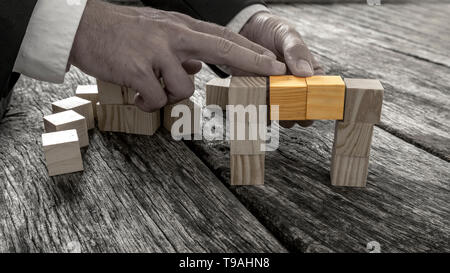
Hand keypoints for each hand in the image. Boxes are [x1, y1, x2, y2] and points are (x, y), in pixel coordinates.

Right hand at [69, 1, 285, 111]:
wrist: (83, 28)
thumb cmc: (122, 32)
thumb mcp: (157, 33)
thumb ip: (180, 50)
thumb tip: (196, 68)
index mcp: (180, 27)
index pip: (223, 38)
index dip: (250, 51)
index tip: (273, 61)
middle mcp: (173, 35)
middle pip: (222, 48)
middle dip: (251, 62)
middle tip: (274, 71)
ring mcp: (156, 51)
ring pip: (183, 88)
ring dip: (170, 96)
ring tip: (150, 88)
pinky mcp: (137, 69)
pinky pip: (156, 99)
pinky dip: (149, 103)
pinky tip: (137, 95)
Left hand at [240, 12, 323, 127]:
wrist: (244, 27)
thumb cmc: (270, 29)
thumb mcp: (286, 33)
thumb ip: (296, 50)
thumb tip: (305, 72)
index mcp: (306, 68)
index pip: (317, 87)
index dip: (316, 98)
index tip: (312, 105)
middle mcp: (291, 81)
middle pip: (300, 103)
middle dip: (298, 112)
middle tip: (293, 116)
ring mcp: (274, 88)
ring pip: (281, 108)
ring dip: (279, 114)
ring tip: (274, 114)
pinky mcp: (256, 90)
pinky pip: (260, 105)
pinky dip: (259, 110)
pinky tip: (257, 109)